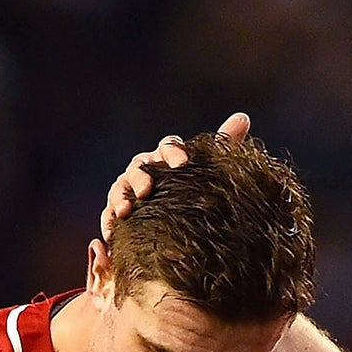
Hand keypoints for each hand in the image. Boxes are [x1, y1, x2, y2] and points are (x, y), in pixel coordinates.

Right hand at [98, 111, 251, 244]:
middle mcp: (144, 169)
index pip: (168, 147)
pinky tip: (111, 233)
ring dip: (120, 198)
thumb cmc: (196, 188)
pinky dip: (108, 222)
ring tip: (126, 211)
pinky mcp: (116, 213)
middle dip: (141, 177)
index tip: (183, 164)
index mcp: (166, 157)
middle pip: (138, 167)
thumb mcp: (211, 168)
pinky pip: (108, 216)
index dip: (174, 153)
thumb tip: (243, 117)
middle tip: (148, 190)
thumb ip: (224, 142)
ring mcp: (127, 191)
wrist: (181, 221)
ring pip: (119, 189)